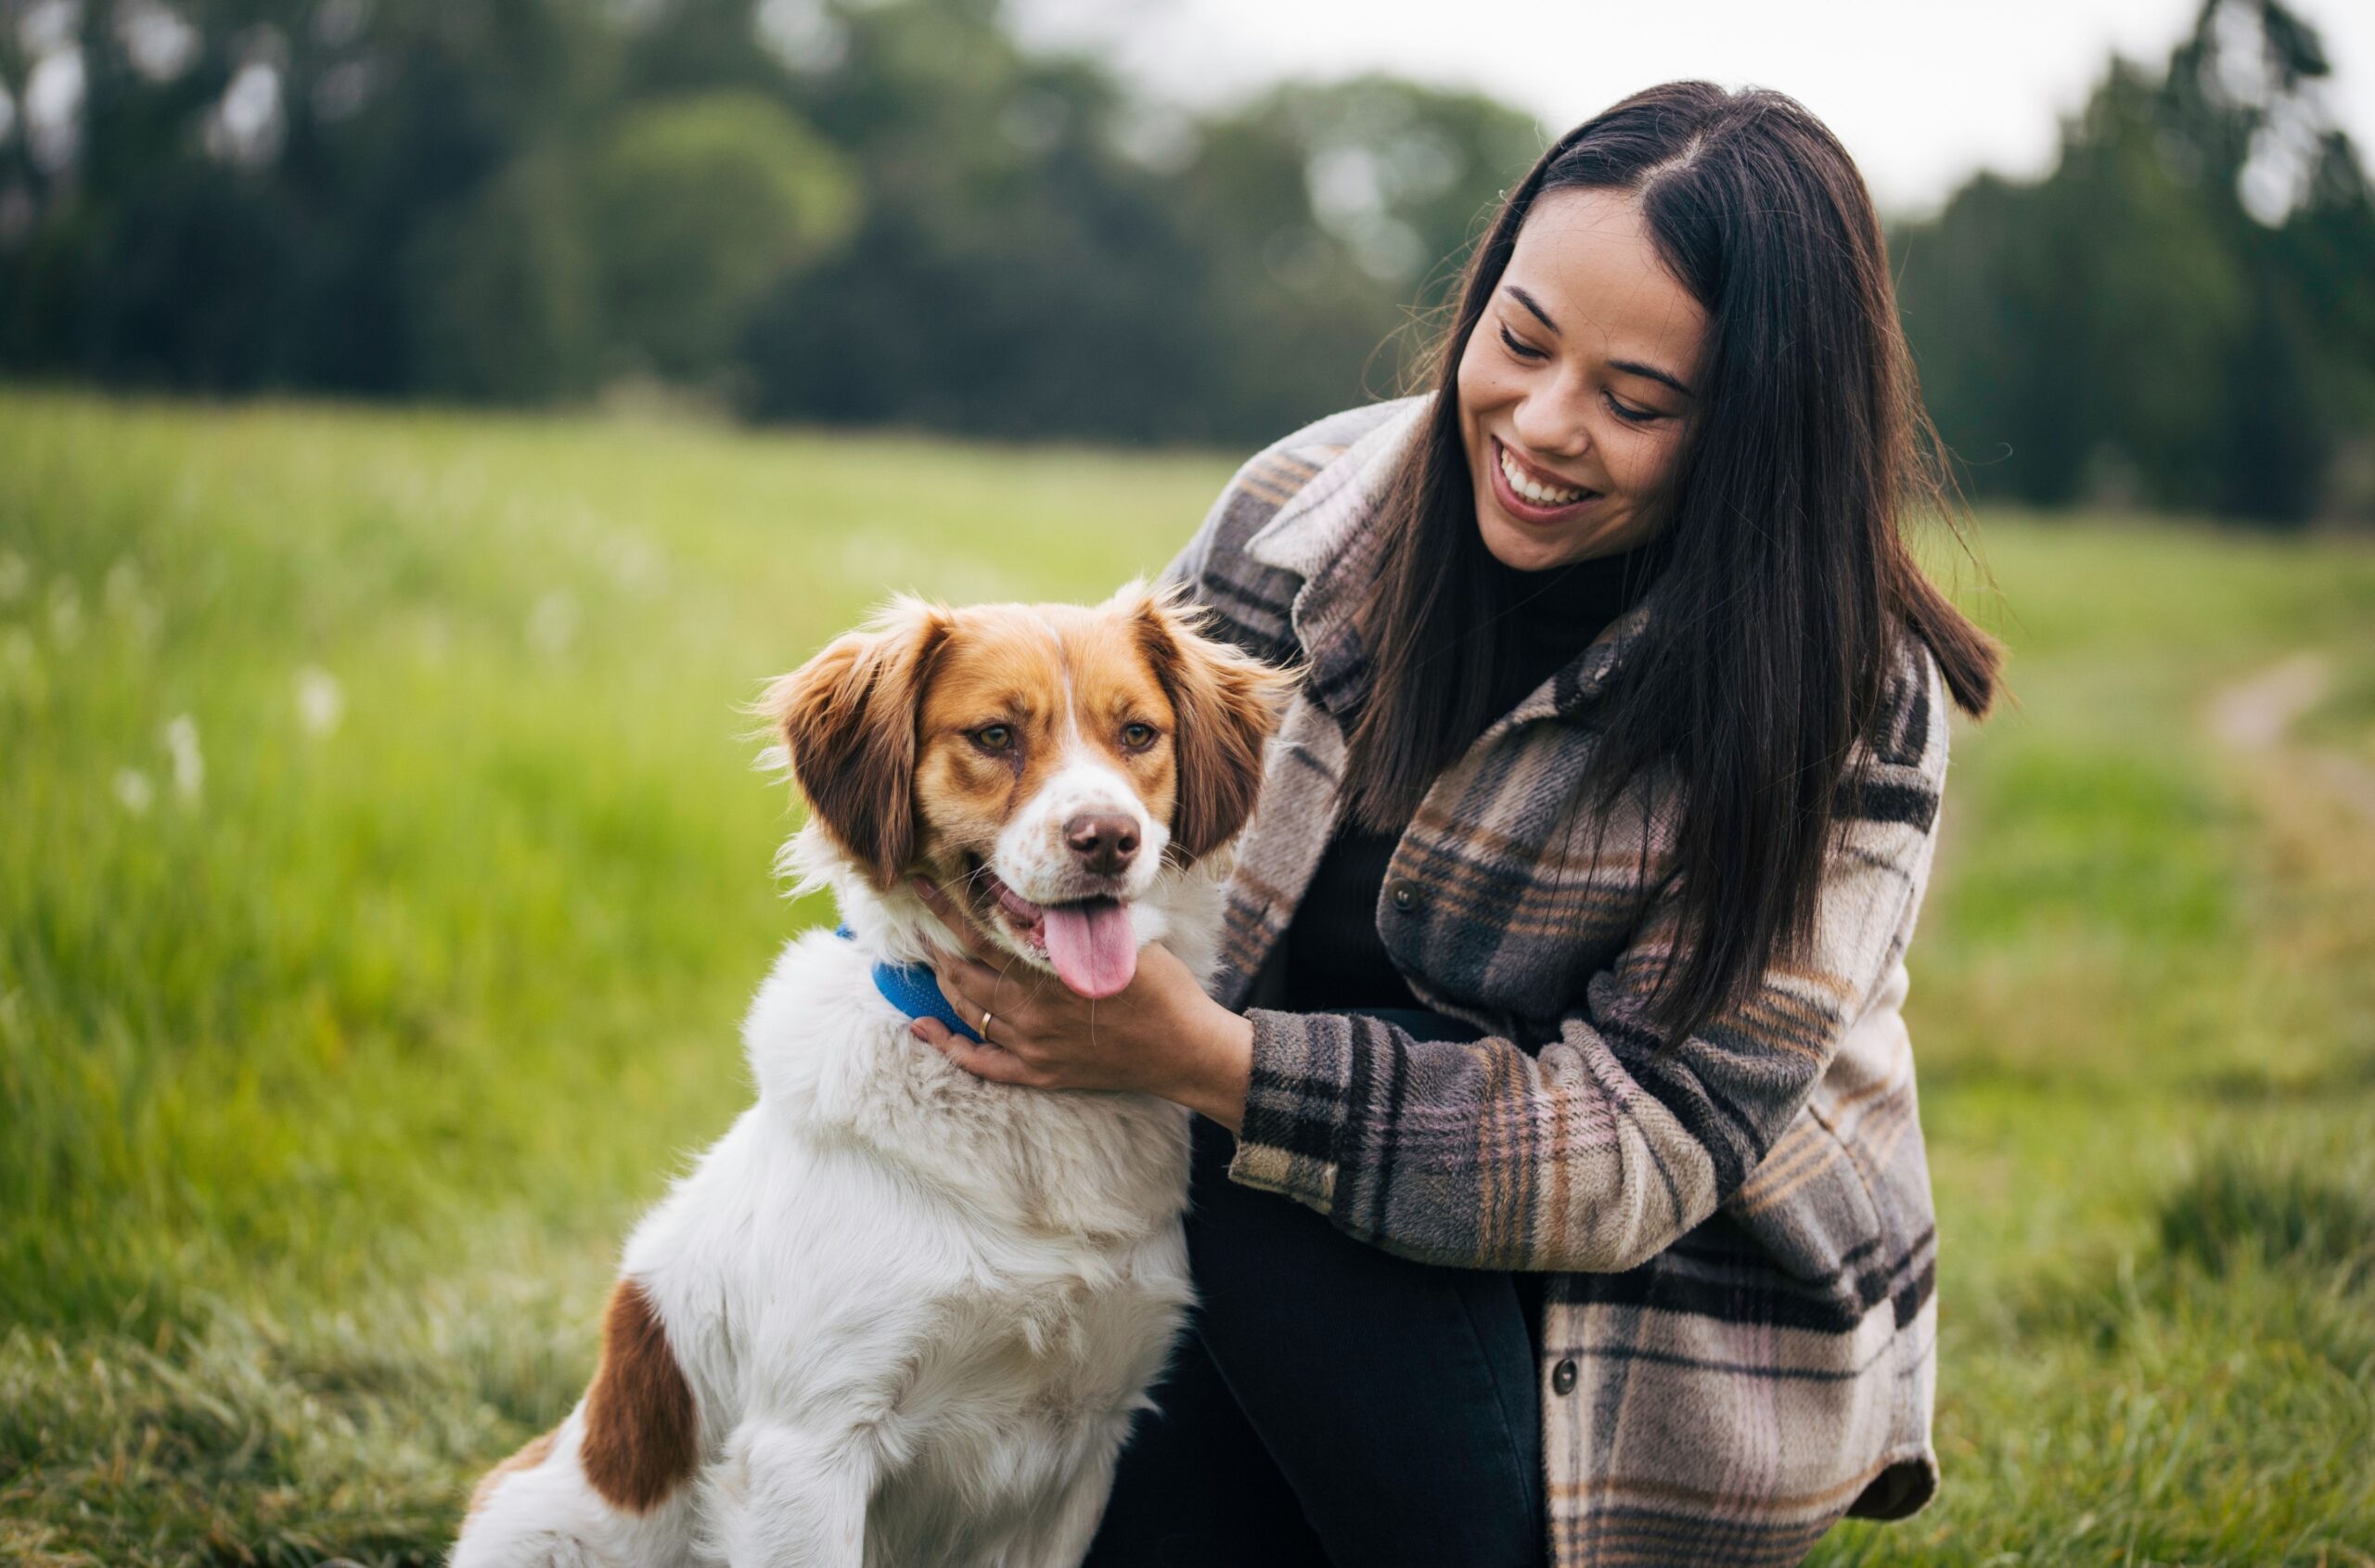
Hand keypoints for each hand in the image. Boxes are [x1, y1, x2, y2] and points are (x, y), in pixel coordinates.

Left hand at [909, 881, 1251, 1130]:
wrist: (1186, 1050)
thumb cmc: (1163, 988)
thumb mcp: (1124, 939)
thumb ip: (1079, 918)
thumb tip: (1042, 890)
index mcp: (1053, 973)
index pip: (982, 935)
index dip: (948, 910)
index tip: (924, 887)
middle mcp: (1035, 1011)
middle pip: (965, 974)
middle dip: (936, 944)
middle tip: (918, 921)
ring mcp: (1034, 1046)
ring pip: (969, 1011)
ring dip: (944, 983)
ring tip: (930, 958)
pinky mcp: (1039, 1073)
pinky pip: (981, 1063)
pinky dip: (949, 1045)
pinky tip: (922, 1026)